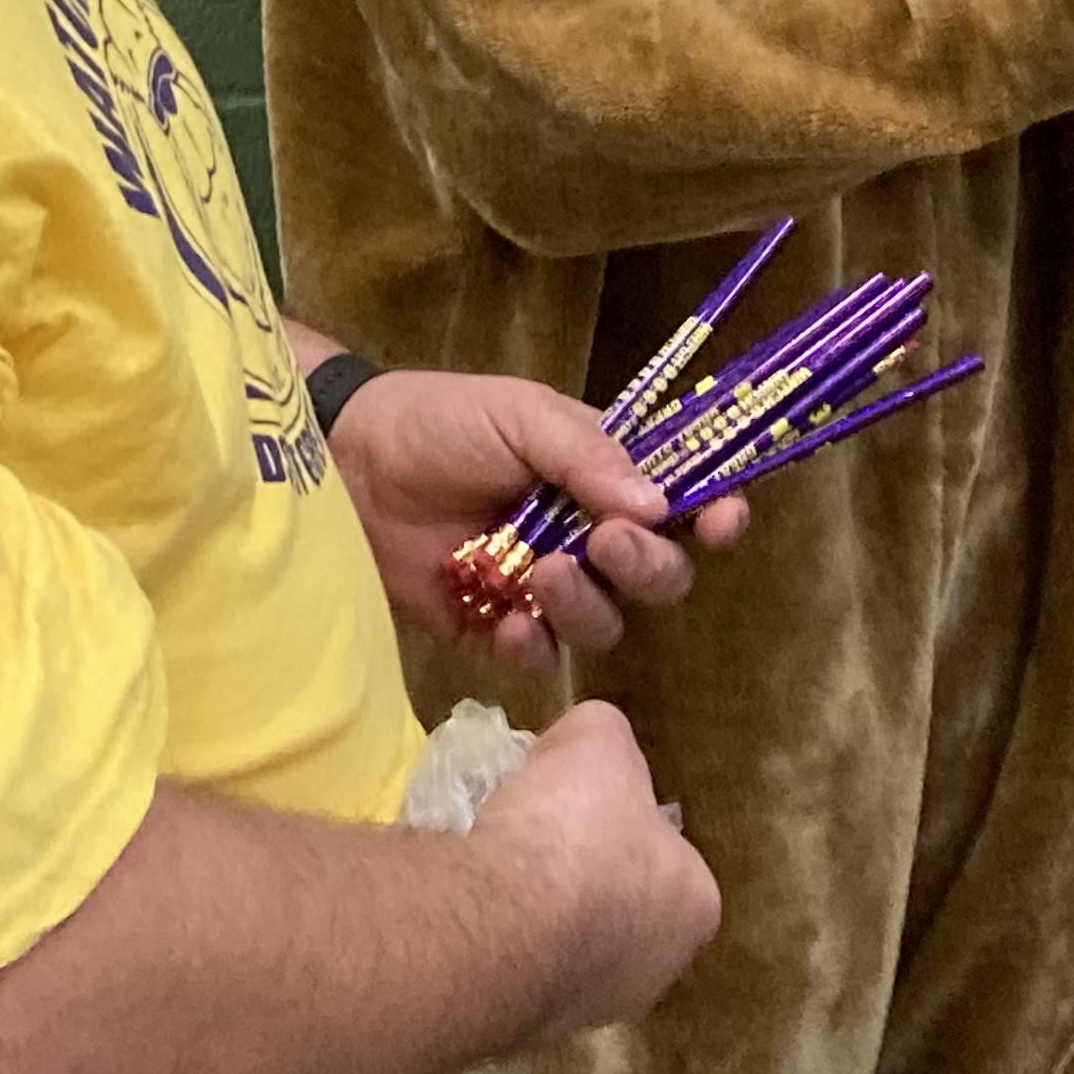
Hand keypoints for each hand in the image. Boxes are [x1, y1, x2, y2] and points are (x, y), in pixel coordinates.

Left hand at [326, 368, 749, 671]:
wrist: (351, 463)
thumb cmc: (442, 422)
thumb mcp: (522, 416)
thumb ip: (589, 455)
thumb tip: (659, 504)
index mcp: (607, 480)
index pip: (685, 507)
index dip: (716, 517)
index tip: (722, 521)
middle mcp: (589, 539)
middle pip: (658, 576)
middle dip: (647, 566)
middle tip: (605, 542)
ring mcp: (544, 589)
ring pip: (606, 623)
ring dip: (587, 604)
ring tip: (541, 572)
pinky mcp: (495, 629)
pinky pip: (540, 657)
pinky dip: (534, 645)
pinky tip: (510, 622)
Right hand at [472, 699, 722, 1040]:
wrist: (495, 922)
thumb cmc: (571, 831)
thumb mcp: (598, 740)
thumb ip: (603, 737)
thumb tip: (584, 748)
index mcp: (696, 906)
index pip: (666, 856)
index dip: (621, 821)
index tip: (579, 804)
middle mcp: (656, 973)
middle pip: (618, 906)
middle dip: (581, 876)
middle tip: (537, 838)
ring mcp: (589, 1012)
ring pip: (564, 947)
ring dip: (535, 915)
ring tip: (494, 871)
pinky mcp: (523, 1031)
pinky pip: (513, 972)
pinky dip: (494, 943)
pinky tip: (470, 910)